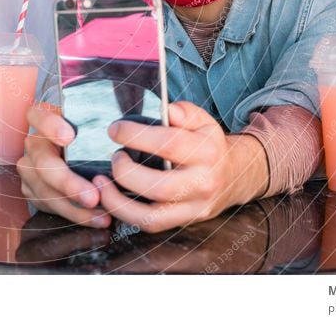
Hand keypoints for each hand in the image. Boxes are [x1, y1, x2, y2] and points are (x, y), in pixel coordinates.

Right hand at [17, 104, 110, 227]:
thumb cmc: (91, 135)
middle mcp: (34, 144)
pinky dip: (75, 215)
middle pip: (43, 162)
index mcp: (44, 119)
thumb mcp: (92, 124)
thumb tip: (126, 138)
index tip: (69, 138)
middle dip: (68, 182)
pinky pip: (51, 206)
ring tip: (102, 214)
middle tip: (92, 196)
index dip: (50, 126)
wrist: (76, 154)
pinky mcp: (33, 191)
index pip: (38, 115)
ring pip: (46, 191)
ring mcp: (30, 169)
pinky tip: (96, 219)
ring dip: (75, 207)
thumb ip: (99, 126)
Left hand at [93, 101, 267, 233]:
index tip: (115, 129)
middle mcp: (202, 183)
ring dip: (118, 201)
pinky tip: (112, 198)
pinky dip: (126, 215)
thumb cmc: (208, 145)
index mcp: (206, 152)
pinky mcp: (185, 222)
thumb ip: (185, 112)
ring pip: (151, 216)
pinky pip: (151, 225)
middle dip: (125, 172)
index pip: (169, 143)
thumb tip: (167, 110)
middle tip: (114, 156)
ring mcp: (194, 208)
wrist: (234, 176)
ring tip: (101, 183)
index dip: (136, 135)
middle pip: (158, 186)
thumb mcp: (203, 121)